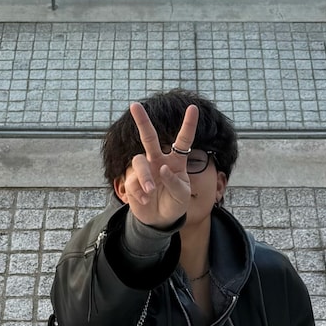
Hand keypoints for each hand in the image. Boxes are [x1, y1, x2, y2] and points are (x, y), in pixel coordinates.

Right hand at [122, 102, 198, 228]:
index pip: (183, 141)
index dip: (188, 125)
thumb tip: (162, 168)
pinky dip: (140, 193)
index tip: (193, 108)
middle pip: (149, 138)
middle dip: (142, 121)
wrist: (160, 220)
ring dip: (145, 176)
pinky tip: (146, 201)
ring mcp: (144, 170)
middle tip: (135, 105)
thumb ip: (175, 182)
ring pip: (139, 161)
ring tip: (150, 190)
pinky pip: (132, 181)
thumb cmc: (174, 204)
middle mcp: (158, 161)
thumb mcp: (182, 196)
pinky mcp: (132, 180)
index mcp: (176, 162)